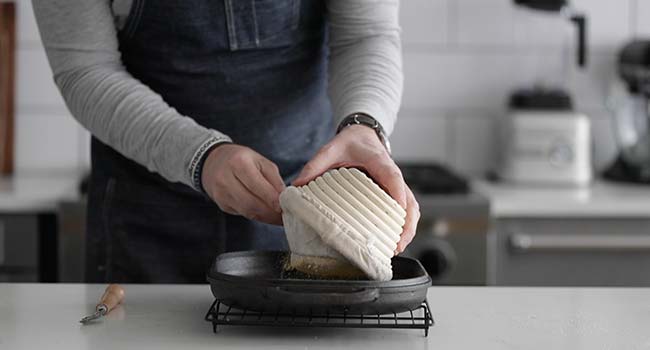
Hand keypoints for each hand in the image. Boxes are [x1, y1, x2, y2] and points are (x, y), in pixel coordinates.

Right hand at [202, 144, 284, 224]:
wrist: (214, 162)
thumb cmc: (241, 160)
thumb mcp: (261, 161)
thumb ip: (274, 179)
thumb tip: (286, 198)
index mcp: (239, 163)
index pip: (257, 186)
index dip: (272, 199)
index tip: (286, 206)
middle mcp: (226, 179)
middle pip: (251, 203)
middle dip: (271, 213)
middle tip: (285, 216)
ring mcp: (221, 194)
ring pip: (247, 212)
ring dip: (266, 217)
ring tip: (279, 217)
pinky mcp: (221, 204)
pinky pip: (242, 214)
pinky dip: (257, 216)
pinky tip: (266, 214)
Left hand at [293, 125, 419, 253]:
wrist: (363, 134)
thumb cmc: (350, 142)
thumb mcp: (330, 149)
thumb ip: (315, 165)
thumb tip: (297, 185)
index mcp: (378, 161)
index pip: (392, 177)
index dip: (397, 193)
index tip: (398, 210)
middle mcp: (392, 173)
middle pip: (408, 199)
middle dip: (406, 223)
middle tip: (396, 244)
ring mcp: (396, 184)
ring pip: (411, 207)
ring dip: (407, 227)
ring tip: (396, 248)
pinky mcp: (395, 192)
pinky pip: (406, 208)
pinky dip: (405, 224)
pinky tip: (396, 240)